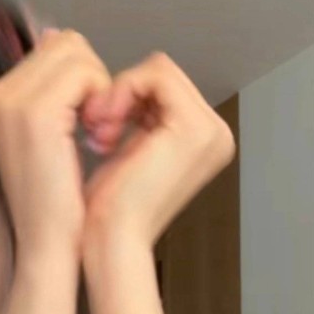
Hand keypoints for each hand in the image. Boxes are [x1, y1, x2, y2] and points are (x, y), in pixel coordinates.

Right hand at [0, 29, 111, 258]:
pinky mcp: (35, 113)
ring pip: (76, 52)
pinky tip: (97, 136)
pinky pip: (85, 74)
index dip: (82, 79)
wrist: (47, 244)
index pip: (53, 48)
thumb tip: (55, 37)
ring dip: (99, 88)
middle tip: (96, 127)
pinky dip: (102, 99)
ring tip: (96, 132)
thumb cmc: (54, 203)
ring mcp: (12, 101)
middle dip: (93, 78)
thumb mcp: (48, 138)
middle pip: (66, 43)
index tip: (87, 122)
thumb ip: (50, 90)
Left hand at [80, 51, 235, 250]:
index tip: (98, 129)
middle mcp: (215, 134)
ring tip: (101, 134)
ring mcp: (211, 131)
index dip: (124, 97)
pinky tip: (107, 126)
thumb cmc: (109, 210)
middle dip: (122, 96)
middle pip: (162, 75)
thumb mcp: (124, 149)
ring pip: (158, 71)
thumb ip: (131, 114)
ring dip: (118, 96)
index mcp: (203, 140)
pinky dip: (122, 91)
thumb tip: (117, 74)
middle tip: (98, 132)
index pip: (162, 86)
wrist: (113, 242)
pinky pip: (156, 74)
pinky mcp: (195, 128)